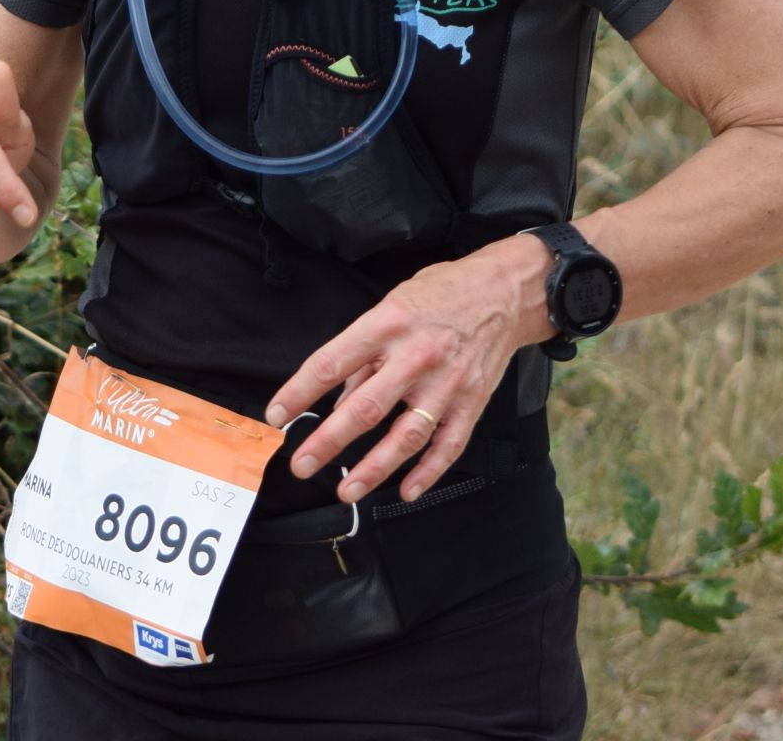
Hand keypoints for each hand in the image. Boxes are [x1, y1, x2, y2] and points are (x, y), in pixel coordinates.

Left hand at [264, 236, 550, 504]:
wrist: (505, 290)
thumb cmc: (441, 292)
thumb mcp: (392, 304)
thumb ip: (364, 352)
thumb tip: (337, 399)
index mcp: (388, 324)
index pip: (332, 363)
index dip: (299, 392)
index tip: (276, 416)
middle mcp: (416, 355)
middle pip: (364, 408)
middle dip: (327, 441)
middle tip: (300, 465)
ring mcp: (448, 382)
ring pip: (405, 436)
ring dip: (373, 468)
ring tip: (345, 490)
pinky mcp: (473, 400)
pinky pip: (448, 445)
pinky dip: (427, 473)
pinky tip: (406, 491)